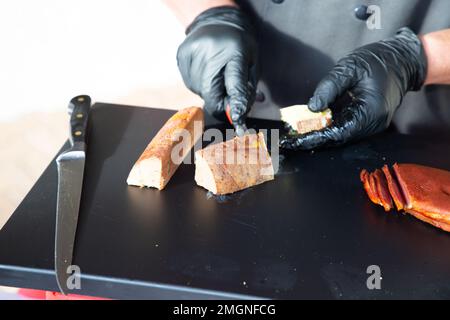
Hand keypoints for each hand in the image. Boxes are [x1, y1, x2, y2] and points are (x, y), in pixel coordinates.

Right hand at [177, 6, 257, 128]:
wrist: (216, 20)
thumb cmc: (238, 46)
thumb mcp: (251, 64)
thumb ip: (245, 89)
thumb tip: (238, 115)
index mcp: (235, 52)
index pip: (235, 84)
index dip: (236, 105)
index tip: (238, 121)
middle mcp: (211, 52)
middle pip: (211, 93)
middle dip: (220, 102)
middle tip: (227, 98)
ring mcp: (193, 54)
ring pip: (199, 91)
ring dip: (209, 91)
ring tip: (215, 73)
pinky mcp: (181, 56)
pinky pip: (190, 84)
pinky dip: (199, 84)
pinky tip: (205, 70)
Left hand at [280, 28, 426, 149]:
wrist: (402, 60)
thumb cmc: (378, 61)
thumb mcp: (349, 68)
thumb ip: (329, 87)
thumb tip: (312, 108)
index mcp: (370, 112)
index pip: (338, 133)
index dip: (315, 138)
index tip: (295, 140)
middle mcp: (373, 124)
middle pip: (338, 139)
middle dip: (313, 140)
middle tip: (289, 141)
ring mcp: (372, 124)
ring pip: (341, 136)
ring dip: (319, 136)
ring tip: (295, 135)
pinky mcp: (367, 121)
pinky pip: (345, 129)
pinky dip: (328, 129)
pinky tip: (311, 127)